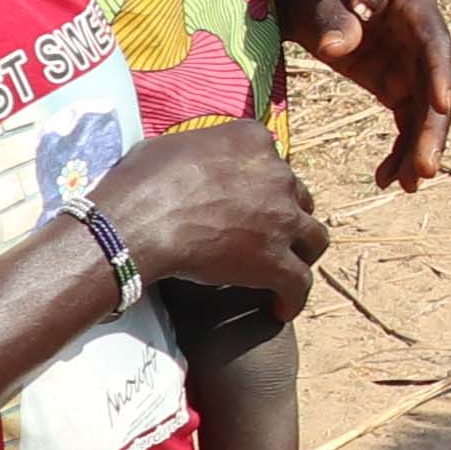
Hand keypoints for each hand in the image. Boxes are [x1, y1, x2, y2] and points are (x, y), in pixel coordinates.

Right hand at [95, 120, 327, 317]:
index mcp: (252, 141)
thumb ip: (195, 151)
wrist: (137, 221)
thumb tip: (184, 160)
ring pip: (314, 237)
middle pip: (297, 198)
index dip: (263, 183)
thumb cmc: (141, 183)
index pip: (272, 160)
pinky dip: (293, 297)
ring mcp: (281, 218)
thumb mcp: (169, 147)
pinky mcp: (275, 259)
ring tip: (287, 268)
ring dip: (302, 253)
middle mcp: (276, 174)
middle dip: (286, 216)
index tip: (251, 199)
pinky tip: (281, 308)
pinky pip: (299, 283)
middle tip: (268, 235)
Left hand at [320, 0, 450, 190]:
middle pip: (434, 90)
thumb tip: (336, 48)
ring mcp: (410, 67)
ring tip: (405, 185)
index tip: (443, 106)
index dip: (441, 76)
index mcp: (413, 8)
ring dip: (417, 151)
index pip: (435, 45)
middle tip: (424, 170)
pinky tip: (386, 179)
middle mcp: (421, 41)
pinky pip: (404, 124)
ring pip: (424, 115)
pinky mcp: (395, 87)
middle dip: (431, 132)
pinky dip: (398, 152)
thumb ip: (334, 17)